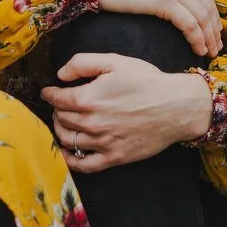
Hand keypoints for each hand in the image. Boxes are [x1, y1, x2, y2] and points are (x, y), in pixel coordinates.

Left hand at [43, 54, 211, 171]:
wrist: (177, 106)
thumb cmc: (148, 82)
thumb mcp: (115, 61)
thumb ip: (82, 63)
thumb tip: (60, 75)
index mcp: (89, 98)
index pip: (57, 99)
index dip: (50, 93)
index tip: (49, 91)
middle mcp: (92, 123)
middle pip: (61, 118)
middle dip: (57, 110)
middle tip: (60, 105)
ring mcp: (103, 143)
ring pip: (67, 140)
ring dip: (60, 130)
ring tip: (63, 123)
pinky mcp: (114, 157)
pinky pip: (83, 165)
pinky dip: (70, 159)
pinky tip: (68, 151)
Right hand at [84, 0, 221, 57]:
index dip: (212, 13)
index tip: (214, 29)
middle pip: (207, 5)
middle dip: (214, 28)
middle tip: (216, 46)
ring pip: (202, 16)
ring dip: (209, 37)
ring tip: (210, 52)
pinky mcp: (163, 0)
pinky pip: (189, 24)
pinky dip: (197, 39)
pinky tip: (198, 50)